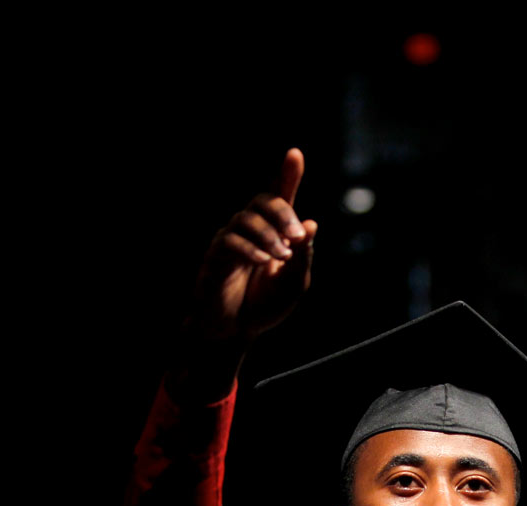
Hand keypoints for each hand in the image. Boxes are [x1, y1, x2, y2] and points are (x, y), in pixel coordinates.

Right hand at [183, 148, 318, 384]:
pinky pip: (230, 241)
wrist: (237, 330)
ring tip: (282, 256)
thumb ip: (304, 255)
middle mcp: (250, 230)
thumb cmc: (265, 305)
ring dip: (269, 235)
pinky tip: (263, 262)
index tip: (295, 154)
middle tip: (298, 235)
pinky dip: (250, 249)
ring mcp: (230, 240)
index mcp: (273, 232)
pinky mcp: (215, 257)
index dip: (287, 175)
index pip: (280, 197)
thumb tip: (311, 223)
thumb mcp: (294, 282)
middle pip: (263, 201)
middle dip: (282, 213)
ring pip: (246, 219)